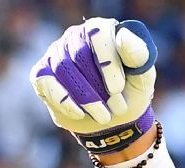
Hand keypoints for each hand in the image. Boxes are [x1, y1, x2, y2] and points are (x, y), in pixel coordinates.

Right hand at [30, 18, 157, 153]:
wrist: (114, 121)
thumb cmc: (129, 94)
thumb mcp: (142, 78)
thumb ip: (139, 57)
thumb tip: (123, 36)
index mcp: (102, 30)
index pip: (98, 33)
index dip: (107, 62)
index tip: (117, 88)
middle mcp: (76, 36)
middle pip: (79, 54)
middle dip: (99, 87)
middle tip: (117, 108)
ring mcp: (56, 53)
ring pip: (63, 69)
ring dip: (85, 97)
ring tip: (104, 116)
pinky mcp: (41, 74)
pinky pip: (46, 82)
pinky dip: (64, 101)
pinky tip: (80, 114)